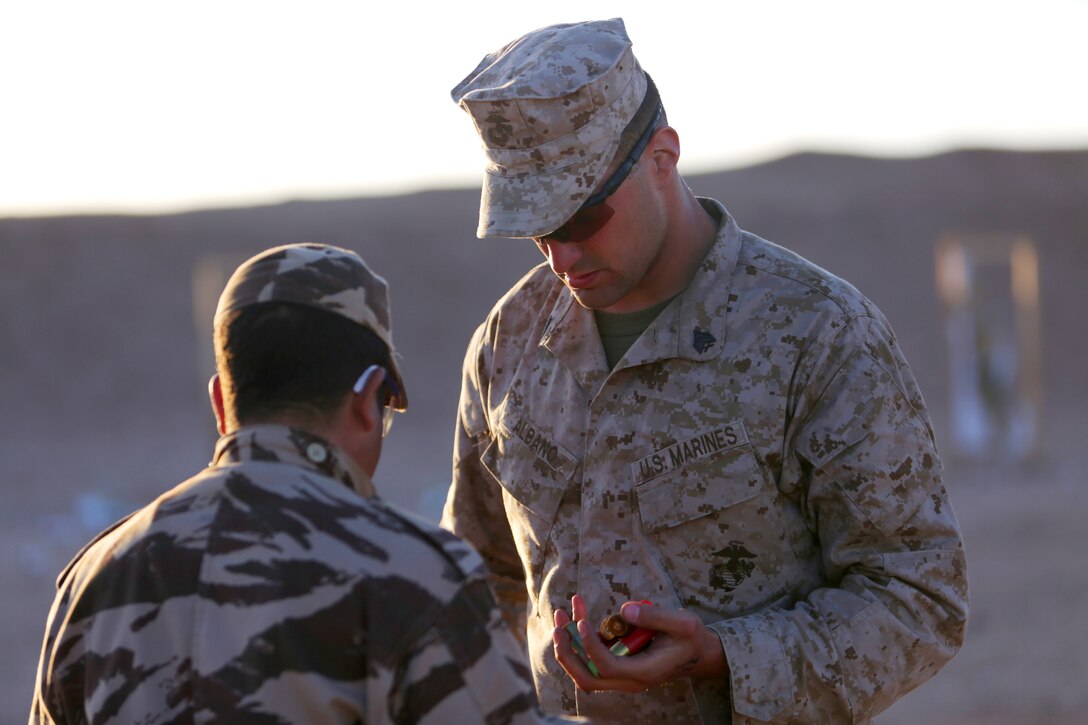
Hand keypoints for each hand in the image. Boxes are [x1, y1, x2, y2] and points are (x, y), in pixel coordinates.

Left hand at [552, 595, 726, 692]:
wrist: (697, 653)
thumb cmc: (690, 638)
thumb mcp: (683, 624)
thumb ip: (654, 617)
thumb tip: (624, 610)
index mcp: (644, 672)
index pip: (607, 667)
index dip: (590, 646)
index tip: (581, 622)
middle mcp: (629, 680)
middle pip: (587, 678)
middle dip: (568, 653)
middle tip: (559, 625)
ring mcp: (621, 676)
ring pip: (585, 670)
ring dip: (568, 645)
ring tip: (561, 614)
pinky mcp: (617, 666)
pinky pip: (591, 659)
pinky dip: (579, 641)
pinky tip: (576, 614)